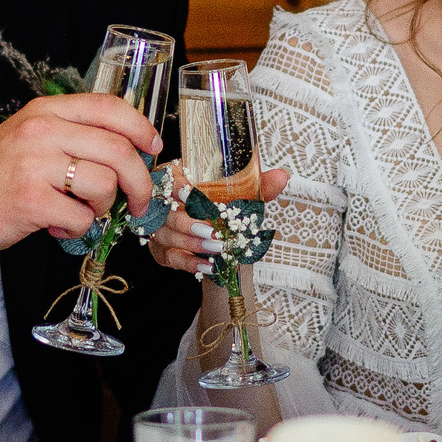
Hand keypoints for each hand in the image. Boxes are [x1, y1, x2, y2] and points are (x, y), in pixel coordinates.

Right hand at [0, 93, 163, 272]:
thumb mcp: (28, 140)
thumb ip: (71, 136)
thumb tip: (128, 151)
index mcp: (44, 111)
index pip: (109, 107)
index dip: (140, 128)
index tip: (152, 148)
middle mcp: (40, 131)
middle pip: (118, 149)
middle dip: (139, 182)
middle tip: (137, 202)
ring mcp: (34, 164)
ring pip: (105, 185)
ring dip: (101, 208)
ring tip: (77, 212)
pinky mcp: (30, 200)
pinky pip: (82, 218)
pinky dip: (77, 230)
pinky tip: (56, 227)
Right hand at [145, 164, 291, 275]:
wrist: (226, 242)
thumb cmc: (229, 210)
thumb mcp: (246, 197)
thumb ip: (261, 186)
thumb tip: (282, 176)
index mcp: (181, 176)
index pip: (169, 177)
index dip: (177, 186)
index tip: (192, 194)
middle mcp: (164, 199)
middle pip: (165, 210)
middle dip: (188, 223)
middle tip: (214, 232)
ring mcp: (159, 225)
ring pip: (164, 234)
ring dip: (191, 243)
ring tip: (217, 249)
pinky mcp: (160, 248)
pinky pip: (167, 256)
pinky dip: (187, 262)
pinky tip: (206, 266)